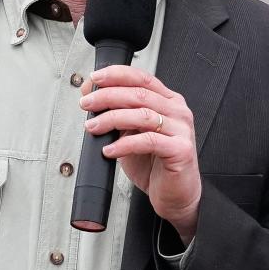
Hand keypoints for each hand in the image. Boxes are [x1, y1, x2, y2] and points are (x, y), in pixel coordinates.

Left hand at [80, 65, 201, 243]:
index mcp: (168, 101)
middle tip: (86, 104)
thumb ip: (117, 112)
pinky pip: (148, 141)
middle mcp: (177, 111)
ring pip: (142, 115)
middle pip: (139, 94)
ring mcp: (181, 129)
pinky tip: (109, 151)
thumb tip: (90, 92)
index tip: (94, 78)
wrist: (175, 195)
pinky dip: (124, 145)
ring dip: (112, 119)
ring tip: (92, 127)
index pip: (141, 78)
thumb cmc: (154, 163)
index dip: (117, 74)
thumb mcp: (130, 133)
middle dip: (107, 96)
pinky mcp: (180, 150)